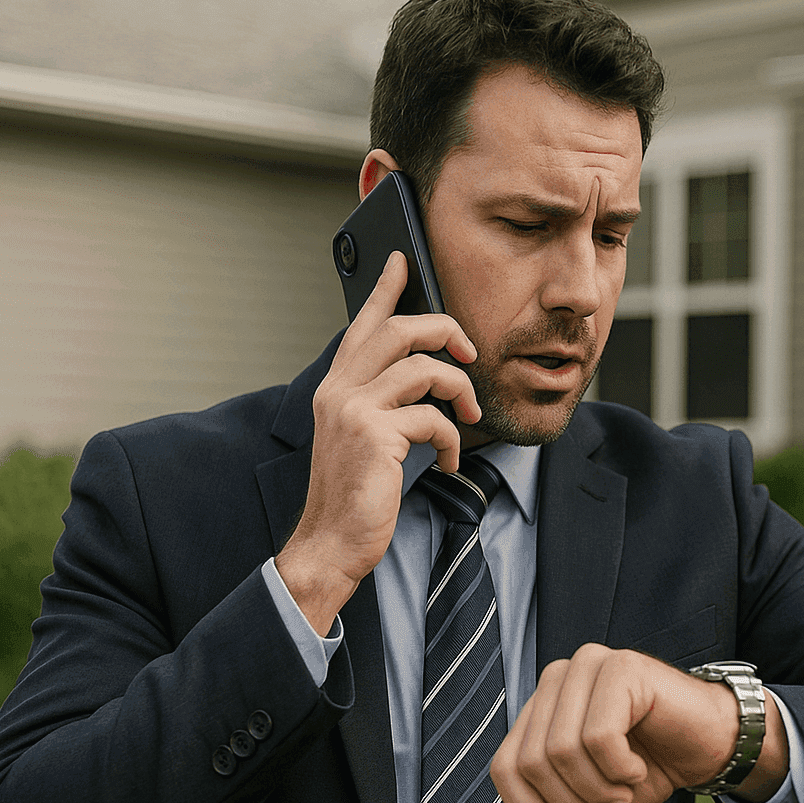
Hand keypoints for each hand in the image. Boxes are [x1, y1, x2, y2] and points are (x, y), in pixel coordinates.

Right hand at [275, 252, 482, 633]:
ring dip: (460, 392)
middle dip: (446, 332)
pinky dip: (452, 440)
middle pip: (401, 331)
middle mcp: (339, 389)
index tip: (403, 260)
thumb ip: (384, 404)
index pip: (363, 325)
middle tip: (471, 354)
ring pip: (426, 369)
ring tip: (468, 420)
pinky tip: (448, 462)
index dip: (386, 289)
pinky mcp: (374, 434)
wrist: (332, 542)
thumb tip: (427, 379)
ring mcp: (354, 409)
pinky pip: (433, 418)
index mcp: (336, 386)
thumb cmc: (356, 495)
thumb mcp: (366, 439)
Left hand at [481, 644, 787, 802]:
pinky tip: (636, 768)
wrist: (707, 749)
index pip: (505, 765)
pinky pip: (599, 736)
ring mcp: (588, 666)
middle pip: (532, 761)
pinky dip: (619, 769)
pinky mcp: (622, 668)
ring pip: (563, 750)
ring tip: (622, 793)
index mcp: (540, 705)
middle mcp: (557, 677)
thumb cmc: (644, 770)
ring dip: (597, 791)